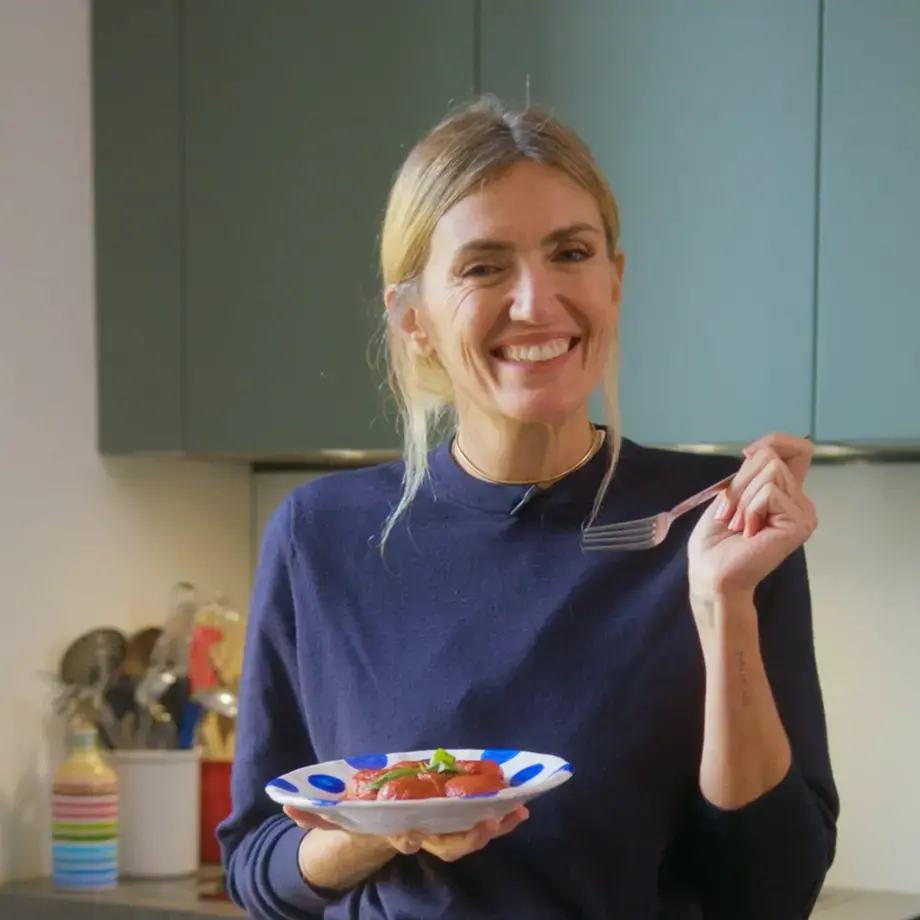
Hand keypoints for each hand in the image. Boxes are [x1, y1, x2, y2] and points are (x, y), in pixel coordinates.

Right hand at [283, 804, 528, 863]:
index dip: (410, 837)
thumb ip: (309, 811)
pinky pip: (481, 821)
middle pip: (447, 843)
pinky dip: (501, 815)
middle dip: (467, 836)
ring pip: (471, 835)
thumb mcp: (329, 818)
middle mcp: (420, 836)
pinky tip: (521, 804)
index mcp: (392, 832)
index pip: (402, 838)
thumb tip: (284, 803)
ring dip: (494, 826)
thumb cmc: (354, 822)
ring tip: (517, 812)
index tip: (410, 836)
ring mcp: (441, 831)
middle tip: (486, 825)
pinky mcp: (457, 820)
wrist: (369, 837)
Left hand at [687, 432, 817, 601]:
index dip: (773, 441)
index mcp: (784, 491)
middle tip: (734, 513)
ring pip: (771, 471)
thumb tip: (762, 449)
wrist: (711, 572)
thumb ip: (751, 472)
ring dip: (743, 497)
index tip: (746, 455)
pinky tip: (750, 532)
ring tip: (742, 524)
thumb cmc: (716, 539)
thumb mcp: (731, 493)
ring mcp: (803, 513)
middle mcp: (799, 500)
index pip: (799, 449)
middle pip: (772, 457)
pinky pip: (770, 492)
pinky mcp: (800, 524)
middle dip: (742, 481)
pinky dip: (750, 508)